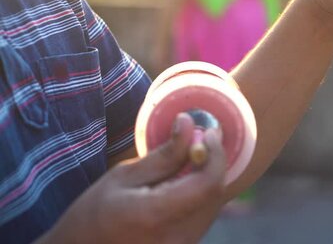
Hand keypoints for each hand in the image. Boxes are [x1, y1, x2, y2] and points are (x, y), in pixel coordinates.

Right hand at [39, 114, 226, 243]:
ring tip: (192, 159)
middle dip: (213, 163)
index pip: (208, 184)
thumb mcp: (123, 176)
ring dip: (208, 178)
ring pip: (213, 206)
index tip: (210, 133)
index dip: (216, 155)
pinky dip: (201, 195)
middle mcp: (177, 238)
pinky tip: (186, 183)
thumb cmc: (93, 215)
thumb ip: (163, 154)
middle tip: (203, 140)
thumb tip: (189, 124)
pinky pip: (203, 217)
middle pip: (215, 194)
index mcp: (156, 215)